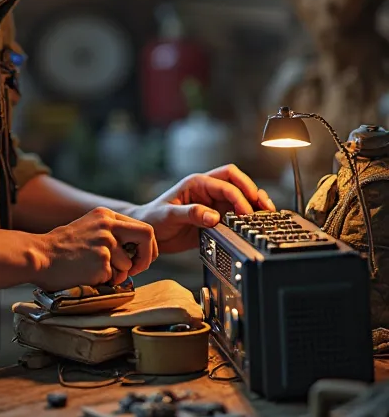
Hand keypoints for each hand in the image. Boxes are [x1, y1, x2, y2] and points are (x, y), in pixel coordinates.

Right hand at [36, 207, 157, 290]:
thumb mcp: (88, 228)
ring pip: (127, 265)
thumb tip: (134, 251)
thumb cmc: (61, 248)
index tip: (139, 260)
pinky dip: (102, 281)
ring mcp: (105, 242)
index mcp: (105, 215)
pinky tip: (85, 274)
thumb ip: (110, 234)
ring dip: (116, 274)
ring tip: (92, 271)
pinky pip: (113, 277)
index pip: (143, 228)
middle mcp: (108, 225)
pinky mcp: (101, 260)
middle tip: (137, 270)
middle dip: (147, 257)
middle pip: (147, 236)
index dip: (147, 247)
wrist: (39, 256)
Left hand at [134, 164, 274, 254]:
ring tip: (267, 213)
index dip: (239, 197)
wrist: (148, 234)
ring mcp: (212, 203)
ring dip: (254, 202)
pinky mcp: (215, 217)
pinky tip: (255, 222)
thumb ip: (191, 213)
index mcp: (197, 183)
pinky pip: (235, 213)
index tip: (246, 213)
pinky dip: (247, 216)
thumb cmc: (153, 219)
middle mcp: (207, 190)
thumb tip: (213, 217)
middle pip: (237, 182)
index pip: (225, 183)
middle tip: (264, 207)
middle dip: (253, 191)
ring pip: (240, 196)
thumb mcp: (168, 215)